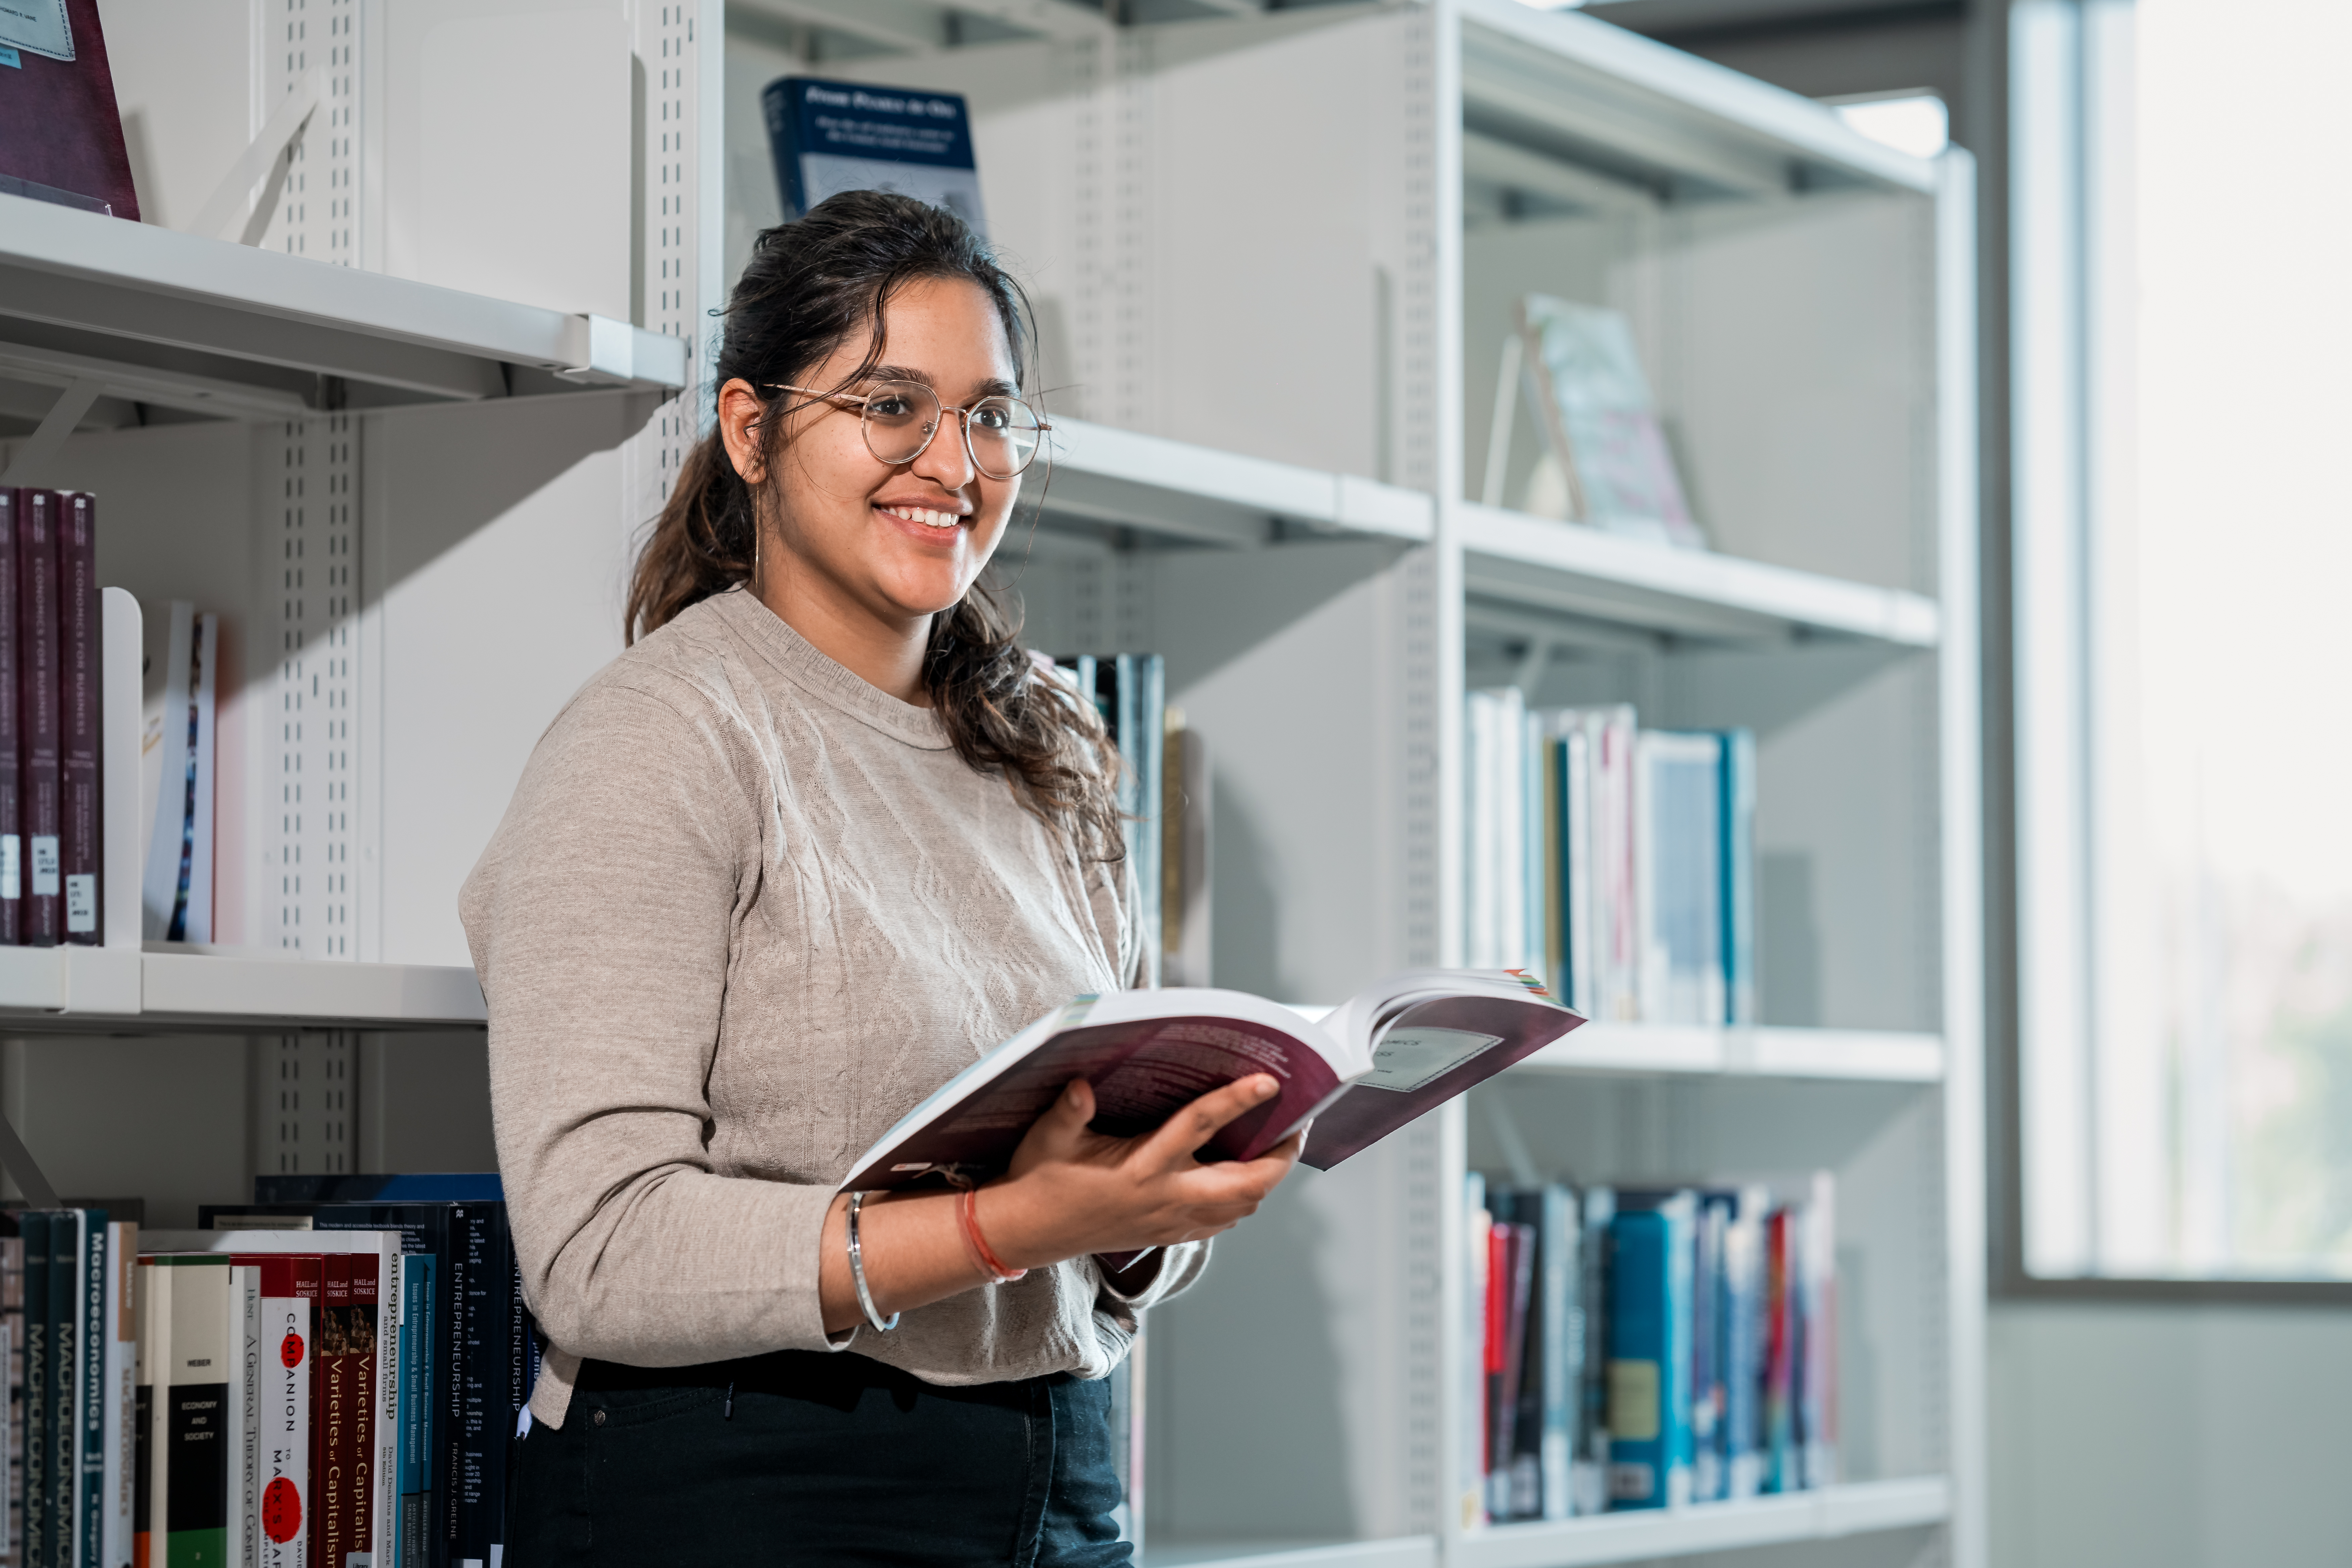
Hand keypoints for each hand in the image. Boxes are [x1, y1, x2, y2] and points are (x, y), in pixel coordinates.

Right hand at [980, 1075, 1303, 1269]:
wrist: (1029, 1232)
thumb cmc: (1040, 1178)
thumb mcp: (1047, 1137)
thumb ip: (1068, 1111)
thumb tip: (1081, 1085)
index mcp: (1141, 1168)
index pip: (1200, 1128)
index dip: (1237, 1102)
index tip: (1268, 1082)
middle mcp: (1164, 1199)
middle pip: (1246, 1185)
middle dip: (1281, 1158)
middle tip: (1298, 1126)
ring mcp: (1169, 1222)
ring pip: (1242, 1208)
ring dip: (1267, 1180)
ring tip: (1279, 1148)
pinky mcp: (1166, 1235)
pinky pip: (1222, 1223)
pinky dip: (1243, 1200)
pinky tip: (1242, 1178)